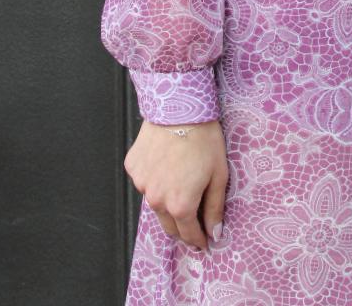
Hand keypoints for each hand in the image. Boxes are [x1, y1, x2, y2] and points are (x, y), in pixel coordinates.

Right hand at [123, 119, 228, 250]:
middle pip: (169, 225)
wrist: (178, 107)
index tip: (203, 243)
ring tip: (181, 184)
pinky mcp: (133, 168)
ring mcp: (141, 184)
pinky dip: (155, 180)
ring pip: (155, 203)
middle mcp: (156, 200)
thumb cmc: (204, 139)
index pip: (188, 234)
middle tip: (193, 222)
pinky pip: (145, 182)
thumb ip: (214, 208)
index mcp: (180, 205)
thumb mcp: (218, 174)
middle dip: (182, 227)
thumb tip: (214, 234)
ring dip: (167, 202)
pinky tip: (166, 165)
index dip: (197, 240)